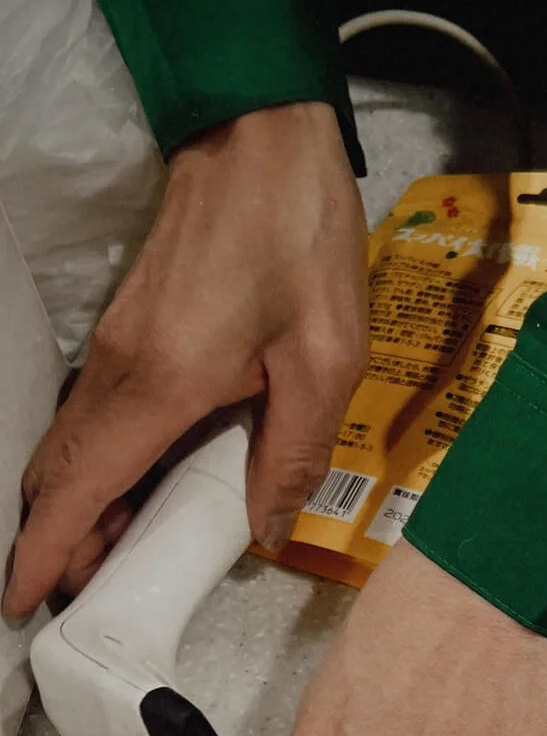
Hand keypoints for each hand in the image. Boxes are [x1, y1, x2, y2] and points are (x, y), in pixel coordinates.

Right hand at [3, 102, 366, 617]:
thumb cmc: (299, 236)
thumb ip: (295, 454)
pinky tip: (144, 482)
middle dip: (62, 540)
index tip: (25, 599)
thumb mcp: (327, 359)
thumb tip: (265, 529)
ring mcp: (116, 344)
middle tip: (91, 590)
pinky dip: (101, 461)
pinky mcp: (130, 327)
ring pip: (73, 444)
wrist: (261, 137)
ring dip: (82, 502)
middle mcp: (119, 369)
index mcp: (161, 385)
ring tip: (121, 548)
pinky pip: (96, 413)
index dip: (45, 551)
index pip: (79, 487)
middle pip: (59, 473)